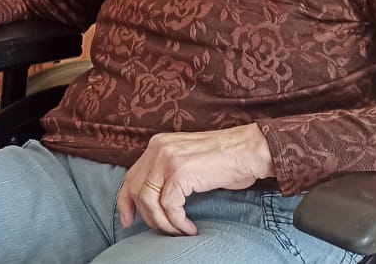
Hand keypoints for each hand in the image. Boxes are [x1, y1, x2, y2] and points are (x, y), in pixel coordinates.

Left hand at [118, 124, 274, 235]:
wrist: (249, 150)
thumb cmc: (225, 159)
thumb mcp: (187, 160)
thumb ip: (168, 172)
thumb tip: (154, 200)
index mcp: (157, 145)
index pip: (131, 176)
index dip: (125, 200)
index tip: (127, 218)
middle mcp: (158, 149)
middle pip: (135, 189)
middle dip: (143, 216)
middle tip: (159, 230)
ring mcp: (167, 160)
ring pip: (149, 201)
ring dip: (163, 222)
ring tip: (178, 230)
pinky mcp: (181, 173)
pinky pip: (170, 207)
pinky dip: (178, 222)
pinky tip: (190, 228)